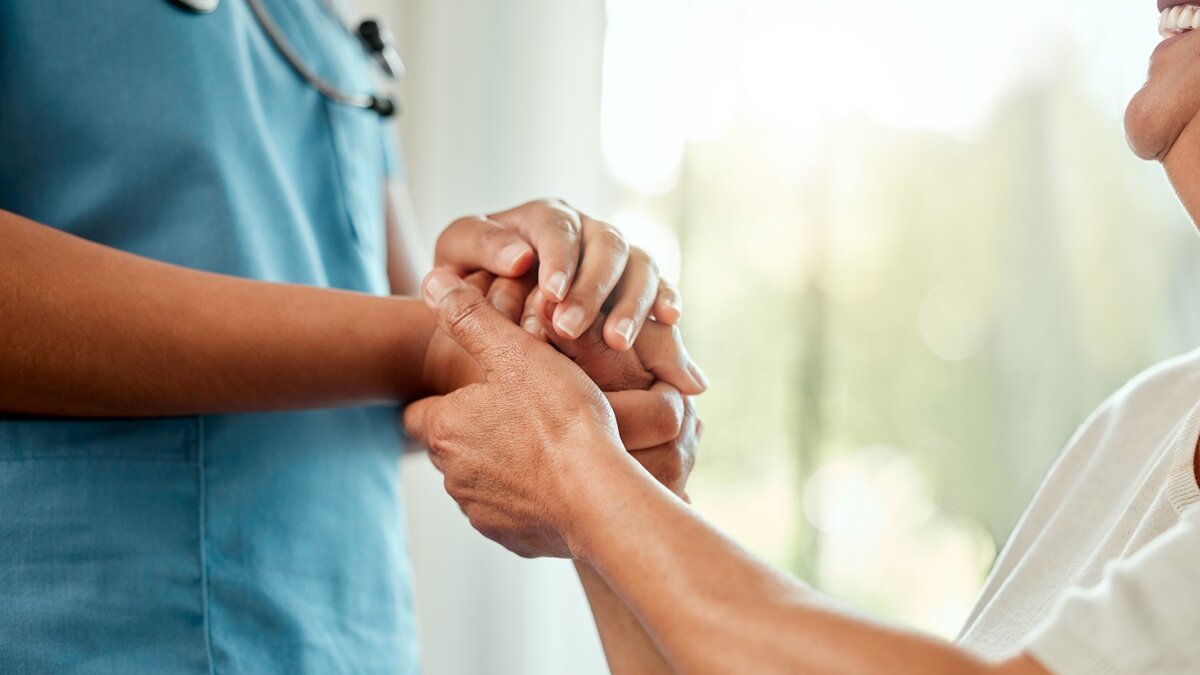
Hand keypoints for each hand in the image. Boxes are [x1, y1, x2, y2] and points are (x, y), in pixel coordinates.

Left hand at [421, 272, 703, 497]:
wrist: (601, 496)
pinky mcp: (512, 540)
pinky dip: (528, 497)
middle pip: (452, 448)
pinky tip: (561, 478)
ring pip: (481, 481)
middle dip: (478, 431)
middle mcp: (453, 477)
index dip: (446, 399)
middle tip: (523, 410)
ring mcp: (481, 514)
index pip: (419, 413)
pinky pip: (511, 513)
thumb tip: (430, 280)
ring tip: (547, 443)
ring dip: (503, 465)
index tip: (478, 390)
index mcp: (445, 429)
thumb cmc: (562, 418)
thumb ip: (471, 316)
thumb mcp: (517, 352)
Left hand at [433, 199, 682, 350]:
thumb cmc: (468, 278)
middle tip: (572, 328)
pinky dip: (667, 298)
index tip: (552, 294)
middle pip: (606, 244)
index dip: (559, 258)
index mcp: (544, 216)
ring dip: (632, 302)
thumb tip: (521, 256)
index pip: (558, 226)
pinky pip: (661, 284)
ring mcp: (616, 257)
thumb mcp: (457, 254)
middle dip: (593, 287)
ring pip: (639, 265)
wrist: (487, 310)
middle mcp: (587, 230)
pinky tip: (669, 319)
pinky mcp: (636, 285)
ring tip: (617, 342)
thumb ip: (480, 246)